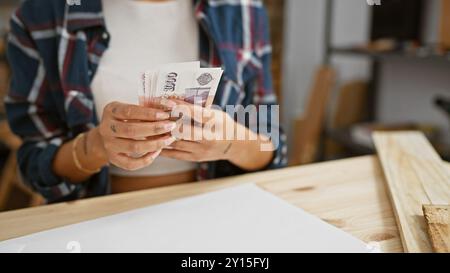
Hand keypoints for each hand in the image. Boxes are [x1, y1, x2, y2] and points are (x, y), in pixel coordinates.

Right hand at [97, 101, 176, 170]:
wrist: (108, 134)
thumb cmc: (126, 118)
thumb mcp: (132, 108)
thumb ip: (148, 108)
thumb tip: (170, 106)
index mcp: (110, 111)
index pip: (129, 112)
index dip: (148, 114)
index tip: (165, 115)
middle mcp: (106, 128)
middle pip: (131, 130)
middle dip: (154, 129)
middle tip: (170, 126)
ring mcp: (108, 145)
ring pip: (133, 147)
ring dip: (154, 144)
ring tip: (169, 139)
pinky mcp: (113, 159)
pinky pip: (131, 164)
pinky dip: (146, 159)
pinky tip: (158, 151)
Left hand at [159, 99, 274, 169]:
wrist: (236, 145)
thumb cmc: (223, 124)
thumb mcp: (216, 113)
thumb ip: (199, 109)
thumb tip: (177, 100)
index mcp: (215, 122)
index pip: (195, 113)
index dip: (179, 107)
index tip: (165, 101)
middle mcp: (209, 137)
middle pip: (183, 130)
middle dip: (167, 123)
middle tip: (153, 116)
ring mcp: (202, 150)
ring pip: (176, 143)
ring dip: (162, 135)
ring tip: (149, 127)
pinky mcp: (196, 158)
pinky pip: (175, 154)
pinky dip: (163, 147)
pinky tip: (154, 140)